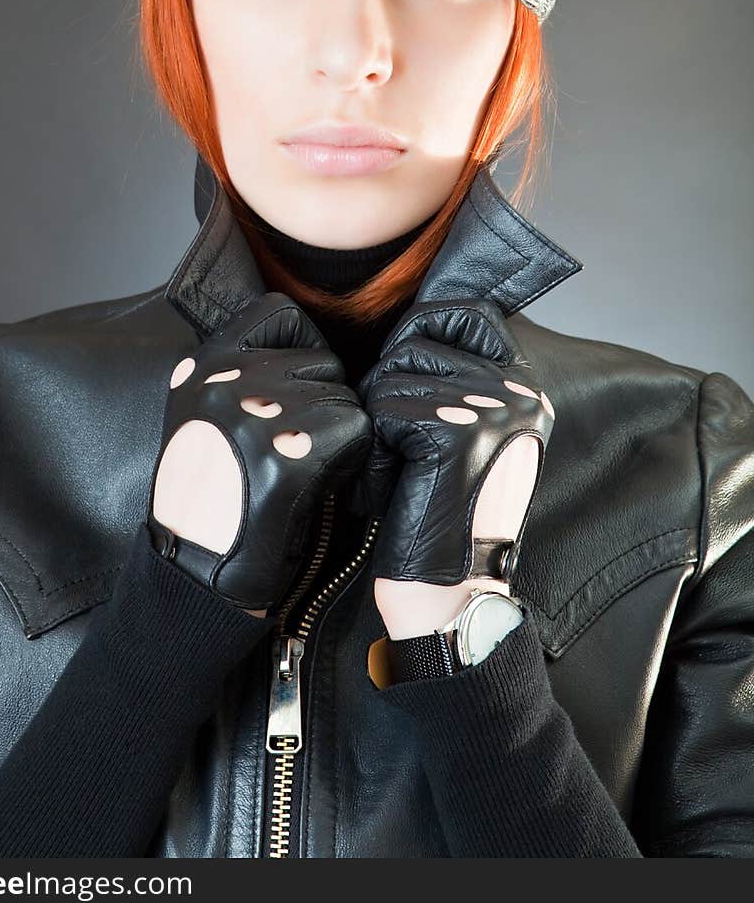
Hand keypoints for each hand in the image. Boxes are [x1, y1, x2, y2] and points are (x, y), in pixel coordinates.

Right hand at [146, 291, 372, 616]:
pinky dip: (351, 461)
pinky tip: (320, 486)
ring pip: (346, 399)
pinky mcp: (288, 456)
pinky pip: (357, 432)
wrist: (194, 570)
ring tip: (303, 471)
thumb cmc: (207, 498)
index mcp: (203, 366)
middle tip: (298, 447)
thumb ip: (240, 375)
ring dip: (338, 436)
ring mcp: (257, 415)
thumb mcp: (201, 416)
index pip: (280, 313)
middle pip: (324, 361)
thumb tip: (307, 350)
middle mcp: (227, 380)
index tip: (295, 390)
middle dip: (324, 402)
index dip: (303, 350)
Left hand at [357, 298, 554, 638]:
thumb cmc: (440, 514)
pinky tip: (399, 489)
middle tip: (405, 446)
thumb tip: (412, 320)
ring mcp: (492, 407)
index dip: (422, 335)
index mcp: (524, 387)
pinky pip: (383, 410)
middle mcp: (518, 390)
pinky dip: (377, 453)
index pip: (465, 311)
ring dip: (379, 426)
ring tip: (405, 472)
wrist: (451, 591)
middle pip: (415, 338)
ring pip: (390, 374)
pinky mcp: (458, 431)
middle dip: (390, 387)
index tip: (412, 393)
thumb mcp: (464, 433)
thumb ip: (456, 379)